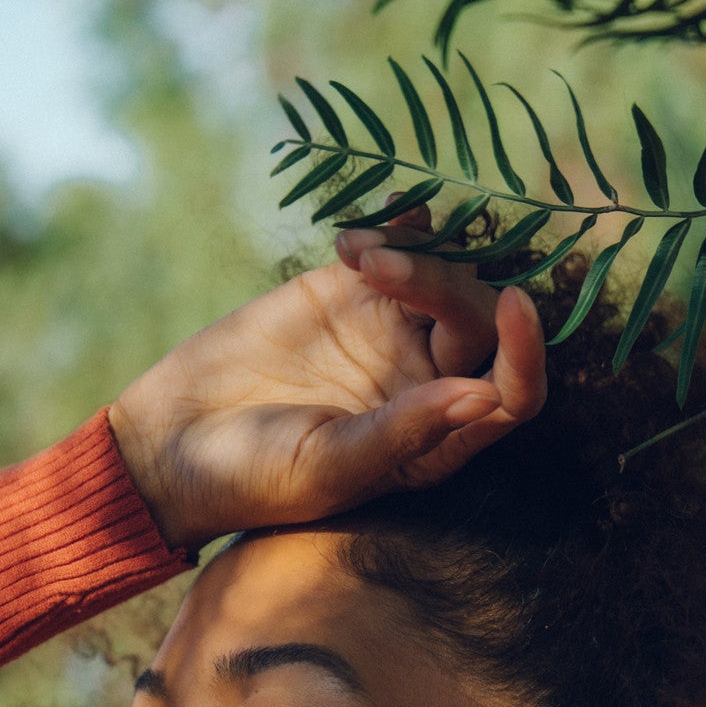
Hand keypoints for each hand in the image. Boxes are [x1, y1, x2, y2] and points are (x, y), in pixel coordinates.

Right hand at [107, 210, 545, 550]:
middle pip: (481, 322)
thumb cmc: (257, 478)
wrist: (178, 442)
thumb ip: (405, 433)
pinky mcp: (352, 293)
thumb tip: (484, 395)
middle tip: (378, 272)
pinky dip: (392, 228)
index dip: (527, 351)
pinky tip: (352, 238)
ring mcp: (393, 335)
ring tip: (354, 257)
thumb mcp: (330, 465)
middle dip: (446, 285)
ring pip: (445, 277)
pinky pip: (399, 246)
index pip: (513, 394)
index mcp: (438, 442)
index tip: (516, 304)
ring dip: (412, 254)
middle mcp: (429, 385)